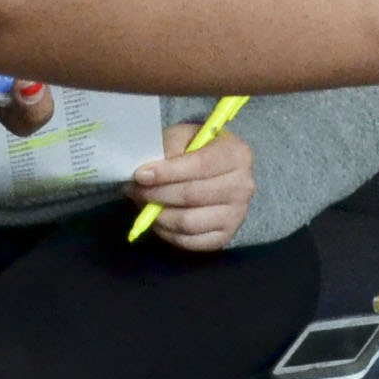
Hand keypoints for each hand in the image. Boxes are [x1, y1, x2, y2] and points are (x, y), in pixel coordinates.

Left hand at [129, 120, 256, 250]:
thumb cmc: (196, 150)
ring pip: (188, 222)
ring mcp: (237, 214)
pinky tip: (157, 220)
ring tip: (144, 204)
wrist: (216, 172)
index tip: (140, 175)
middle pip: (192, 195)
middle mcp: (243, 185)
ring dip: (158, 215)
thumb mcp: (183, 137)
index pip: (200, 165)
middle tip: (134, 190)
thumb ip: (168, 147)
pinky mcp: (225, 236)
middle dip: (157, 194)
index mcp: (237, 154)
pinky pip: (191, 242)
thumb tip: (147, 172)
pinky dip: (167, 233)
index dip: (167, 172)